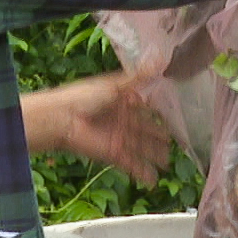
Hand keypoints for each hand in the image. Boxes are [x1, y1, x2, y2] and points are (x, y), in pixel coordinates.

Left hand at [21, 72, 172, 184]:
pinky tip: (153, 181)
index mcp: (123, 100)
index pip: (145, 107)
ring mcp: (119, 138)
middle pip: (145, 130)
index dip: (159, 113)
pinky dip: (142, 173)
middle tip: (175, 143)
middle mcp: (122, 120)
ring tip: (167, 163)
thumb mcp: (115, 84)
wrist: (61, 119)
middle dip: (159, 137)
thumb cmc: (85, 96)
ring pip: (141, 148)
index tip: (175, 116)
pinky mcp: (114, 154)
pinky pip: (131, 164)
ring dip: (154, 156)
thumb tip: (162, 56)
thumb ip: (140, 75)